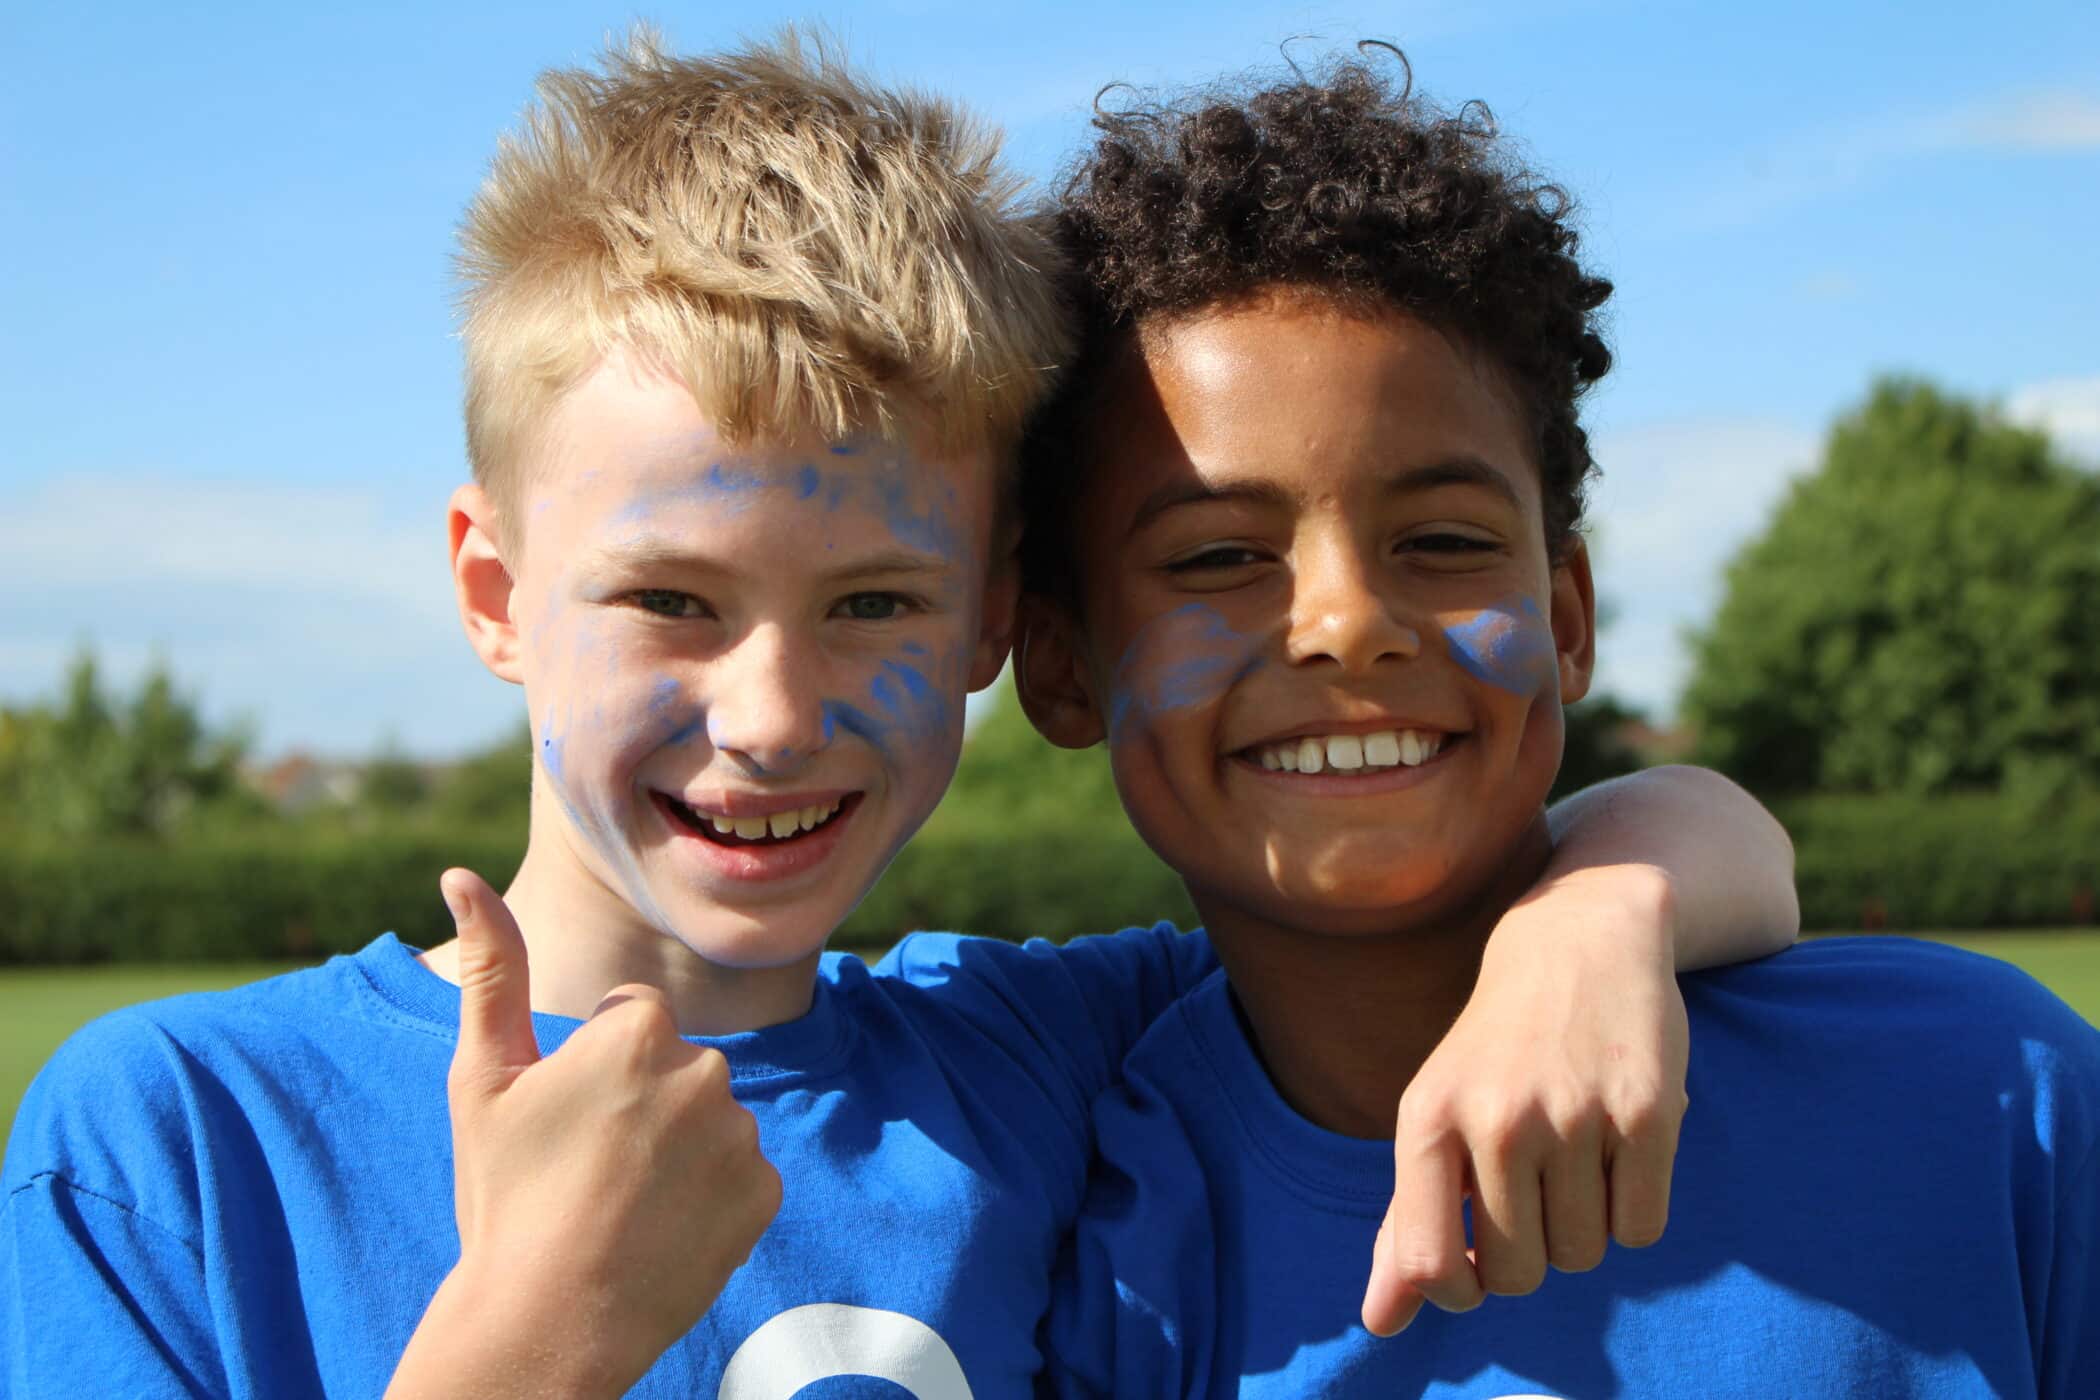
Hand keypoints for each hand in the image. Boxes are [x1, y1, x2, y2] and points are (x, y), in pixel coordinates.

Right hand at [416, 868, 781, 1392]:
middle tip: (589, 1167)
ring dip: (677, 1149)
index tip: (566, 1120)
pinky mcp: (767, 1193)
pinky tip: (660, 1230)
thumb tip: (459, 873)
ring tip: (621, 1205)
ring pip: (709, 1120)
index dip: (593, 1068)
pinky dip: (709, 1196)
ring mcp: (742, 1135)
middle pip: (675, 1066)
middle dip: (640, 1103)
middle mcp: (707, 1070)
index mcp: (641, 1032)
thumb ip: (489, 968)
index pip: (632, 1019)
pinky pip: (740, 1173)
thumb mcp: (483, 1080)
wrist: (546, 1322)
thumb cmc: (505, 1196)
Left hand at [1361, 866, 1688, 1335]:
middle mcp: (1497, 1117)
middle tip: (1533, 1192)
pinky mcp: (1649, 1113)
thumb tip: (1379, 1325)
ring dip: (1583, 1228)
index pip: (1427, 1263)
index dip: (1456, 1288)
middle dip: (1528, 1254)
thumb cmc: (1495, 1051)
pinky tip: (1618, 1151)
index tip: (1473, 1262)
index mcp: (1428, 1118)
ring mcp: (1575, 1114)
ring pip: (1582, 1256)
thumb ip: (1405, 1224)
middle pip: (1517, 1274)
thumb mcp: (1434, 1118)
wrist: (1580, 939)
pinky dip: (1632, 1211)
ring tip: (1575, 1158)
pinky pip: (1641, 1231)